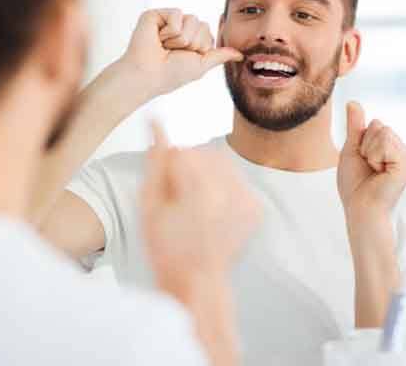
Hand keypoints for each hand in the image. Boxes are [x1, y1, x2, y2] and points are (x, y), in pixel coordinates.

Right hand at [119, 9, 242, 98]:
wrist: (148, 75)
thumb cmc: (171, 74)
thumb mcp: (202, 65)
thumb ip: (220, 56)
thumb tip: (240, 55)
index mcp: (191, 39)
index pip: (209, 32)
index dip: (200, 47)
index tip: (184, 58)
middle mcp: (180, 28)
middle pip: (202, 24)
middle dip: (191, 42)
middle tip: (172, 52)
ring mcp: (167, 20)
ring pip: (191, 19)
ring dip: (180, 39)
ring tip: (164, 47)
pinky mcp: (156, 14)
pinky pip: (177, 14)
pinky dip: (170, 30)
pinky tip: (157, 38)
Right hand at [140, 122, 261, 298]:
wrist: (198, 282)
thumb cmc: (167, 247)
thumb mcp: (149, 204)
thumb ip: (155, 160)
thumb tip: (155, 121)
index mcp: (201, 189)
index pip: (182, 151)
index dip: (169, 168)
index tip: (168, 191)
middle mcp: (231, 190)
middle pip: (204, 153)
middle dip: (188, 167)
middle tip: (180, 199)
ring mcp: (248, 198)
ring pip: (221, 162)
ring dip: (206, 173)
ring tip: (196, 204)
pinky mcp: (256, 206)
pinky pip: (235, 178)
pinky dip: (222, 186)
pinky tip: (212, 210)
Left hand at [337, 101, 405, 216]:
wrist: (360, 207)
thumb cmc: (355, 184)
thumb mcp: (352, 149)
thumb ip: (356, 126)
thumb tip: (353, 102)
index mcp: (393, 148)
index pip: (375, 123)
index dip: (361, 140)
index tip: (363, 160)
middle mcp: (404, 150)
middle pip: (379, 124)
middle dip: (365, 144)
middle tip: (368, 167)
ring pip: (382, 130)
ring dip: (369, 150)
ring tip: (374, 170)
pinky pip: (385, 140)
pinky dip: (374, 155)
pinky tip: (380, 172)